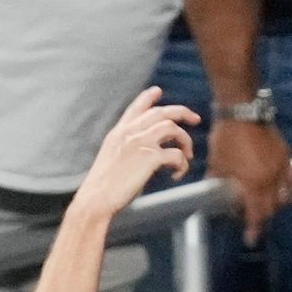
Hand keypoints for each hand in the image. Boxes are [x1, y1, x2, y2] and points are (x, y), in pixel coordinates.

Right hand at [70, 88, 194, 223]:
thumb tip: (157, 155)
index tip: (158, 91)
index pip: (135, 108)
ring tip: (187, 156)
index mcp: (118, 133)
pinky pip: (176, 155)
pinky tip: (176, 175)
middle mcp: (129, 133)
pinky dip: (182, 165)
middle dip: (182, 112)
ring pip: (172, 128)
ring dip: (185, 141)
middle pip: (161, 112)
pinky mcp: (150, 158)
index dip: (148, 97)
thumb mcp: (113, 161)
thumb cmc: (103, 188)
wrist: (95, 200)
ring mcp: (140, 143)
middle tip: (196, 119)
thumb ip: (131, 151)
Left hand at [208, 111, 291, 245]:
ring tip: (270, 206)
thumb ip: (217, 183)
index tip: (250, 239)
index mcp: (252, 183)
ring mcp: (281, 167)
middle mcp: (270, 179)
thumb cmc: (225, 138)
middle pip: (272, 208)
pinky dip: (291, 189)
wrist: (242, 111)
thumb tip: (211, 195)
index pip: (256, 214)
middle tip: (253, 218)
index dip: (253, 229)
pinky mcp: (286, 156)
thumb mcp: (217, 164)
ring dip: (278, 205)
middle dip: (263, 216)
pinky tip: (286, 192)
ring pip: (286, 196)